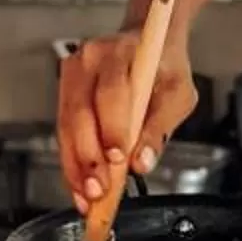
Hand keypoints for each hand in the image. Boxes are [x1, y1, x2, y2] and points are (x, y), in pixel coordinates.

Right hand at [57, 27, 198, 216]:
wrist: (149, 41)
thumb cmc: (164, 67)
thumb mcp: (178, 94)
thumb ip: (160, 128)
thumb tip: (141, 163)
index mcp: (120, 52)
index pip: (112, 92)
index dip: (112, 127)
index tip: (118, 157)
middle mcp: (88, 59)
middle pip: (80, 112)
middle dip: (88, 156)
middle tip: (100, 190)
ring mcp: (71, 74)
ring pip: (66, 127)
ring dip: (75, 167)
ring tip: (88, 199)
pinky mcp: (65, 93)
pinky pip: (63, 132)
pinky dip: (71, 163)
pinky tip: (80, 188)